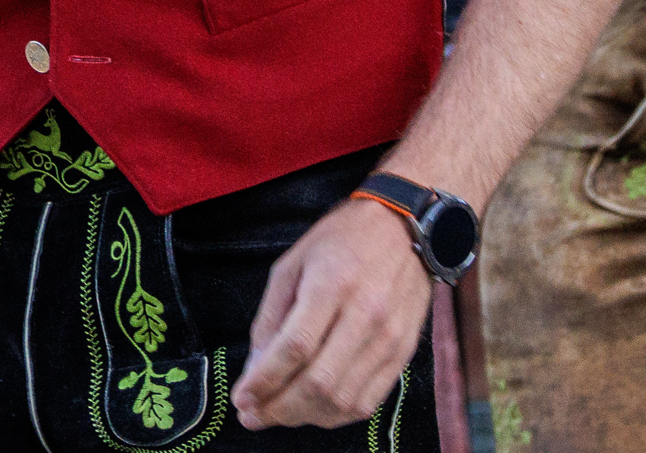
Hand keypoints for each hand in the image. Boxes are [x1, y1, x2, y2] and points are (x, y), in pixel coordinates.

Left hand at [234, 196, 431, 429]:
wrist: (404, 229)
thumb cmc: (342, 240)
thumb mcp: (293, 263)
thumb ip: (271, 316)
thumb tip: (256, 367)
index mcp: (331, 284)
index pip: (295, 347)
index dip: (264, 380)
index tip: (241, 399)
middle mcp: (365, 314)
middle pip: (319, 381)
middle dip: (279, 409)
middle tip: (252, 417)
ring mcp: (388, 338)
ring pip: (343, 399)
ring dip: (304, 417)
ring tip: (278, 414)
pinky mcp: (403, 354)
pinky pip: (368, 402)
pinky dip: (336, 415)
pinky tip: (313, 410)